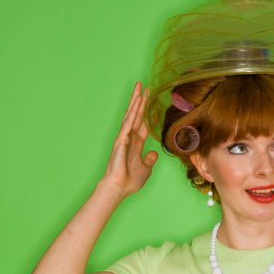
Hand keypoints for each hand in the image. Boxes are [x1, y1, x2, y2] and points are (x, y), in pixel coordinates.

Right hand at [100, 82, 157, 196]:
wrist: (119, 188)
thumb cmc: (129, 181)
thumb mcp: (145, 168)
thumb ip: (150, 159)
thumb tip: (154, 153)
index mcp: (136, 144)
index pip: (143, 123)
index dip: (147, 111)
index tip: (150, 100)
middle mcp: (130, 138)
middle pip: (137, 115)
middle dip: (140, 100)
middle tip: (144, 86)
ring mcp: (125, 138)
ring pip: (132, 115)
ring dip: (136, 101)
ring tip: (140, 87)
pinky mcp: (121, 140)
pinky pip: (128, 123)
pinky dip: (133, 112)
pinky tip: (136, 102)